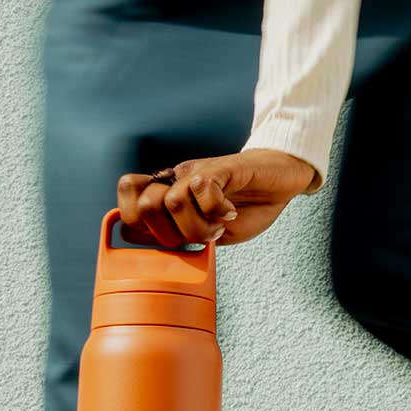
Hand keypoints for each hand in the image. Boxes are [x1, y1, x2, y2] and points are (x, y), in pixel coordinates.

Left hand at [116, 149, 316, 247]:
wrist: (282, 177)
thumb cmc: (249, 204)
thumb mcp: (210, 230)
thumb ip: (181, 235)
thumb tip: (146, 242)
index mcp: (170, 193)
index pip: (128, 206)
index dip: (142, 230)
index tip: (173, 241)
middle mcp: (178, 179)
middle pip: (144, 206)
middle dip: (171, 234)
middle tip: (198, 237)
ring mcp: (198, 172)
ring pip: (172, 202)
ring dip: (198, 226)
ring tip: (218, 226)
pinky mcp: (222, 167)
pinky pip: (202, 189)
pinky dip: (216, 210)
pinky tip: (230, 212)